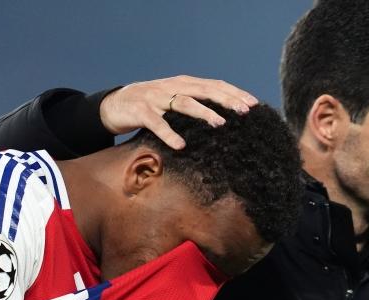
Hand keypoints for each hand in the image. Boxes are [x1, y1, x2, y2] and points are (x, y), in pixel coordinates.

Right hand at [99, 75, 258, 148]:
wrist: (114, 104)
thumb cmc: (150, 104)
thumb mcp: (175, 99)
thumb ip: (195, 102)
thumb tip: (225, 114)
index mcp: (184, 84)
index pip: (214, 85)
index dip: (234, 93)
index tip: (254, 103)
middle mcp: (173, 87)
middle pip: (205, 90)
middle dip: (226, 100)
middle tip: (245, 111)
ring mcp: (157, 98)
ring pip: (184, 103)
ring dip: (204, 112)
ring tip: (220, 124)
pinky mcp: (141, 111)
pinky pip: (157, 123)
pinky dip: (169, 134)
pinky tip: (181, 146)